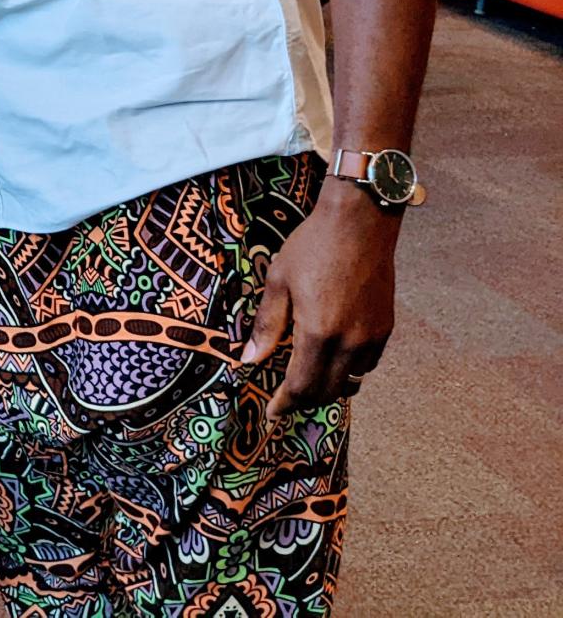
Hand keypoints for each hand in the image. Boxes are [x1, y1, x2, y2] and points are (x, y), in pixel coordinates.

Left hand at [241, 187, 400, 419]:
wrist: (360, 223)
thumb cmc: (312, 246)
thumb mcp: (278, 281)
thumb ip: (267, 324)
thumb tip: (250, 358)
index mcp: (320, 332)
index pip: (302, 386)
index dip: (285, 403)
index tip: (272, 413)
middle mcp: (351, 341)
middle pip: (328, 391)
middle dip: (304, 400)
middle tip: (285, 400)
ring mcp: (373, 336)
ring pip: (351, 380)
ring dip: (329, 387)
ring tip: (308, 383)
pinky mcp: (386, 327)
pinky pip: (368, 363)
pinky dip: (350, 371)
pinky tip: (334, 359)